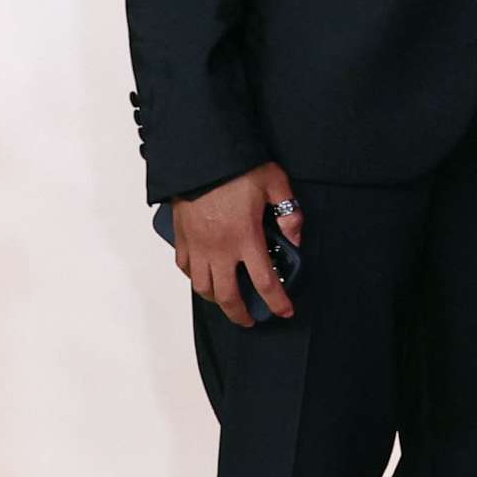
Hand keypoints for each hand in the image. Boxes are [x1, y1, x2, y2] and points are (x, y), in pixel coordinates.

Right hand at [174, 163, 302, 327]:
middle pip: (229, 295)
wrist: (198, 156)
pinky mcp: (181, 238)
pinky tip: (204, 277)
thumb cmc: (235, 167)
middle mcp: (219, 248)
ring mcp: (197, 246)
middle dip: (241, 314)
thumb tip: (295, 236)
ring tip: (228, 302)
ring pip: (203, 287)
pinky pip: (185, 267)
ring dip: (216, 300)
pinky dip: (194, 278)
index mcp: (246, 238)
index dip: (277, 302)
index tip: (285, 312)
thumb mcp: (274, 183)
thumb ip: (289, 212)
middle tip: (250, 320)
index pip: (265, 281)